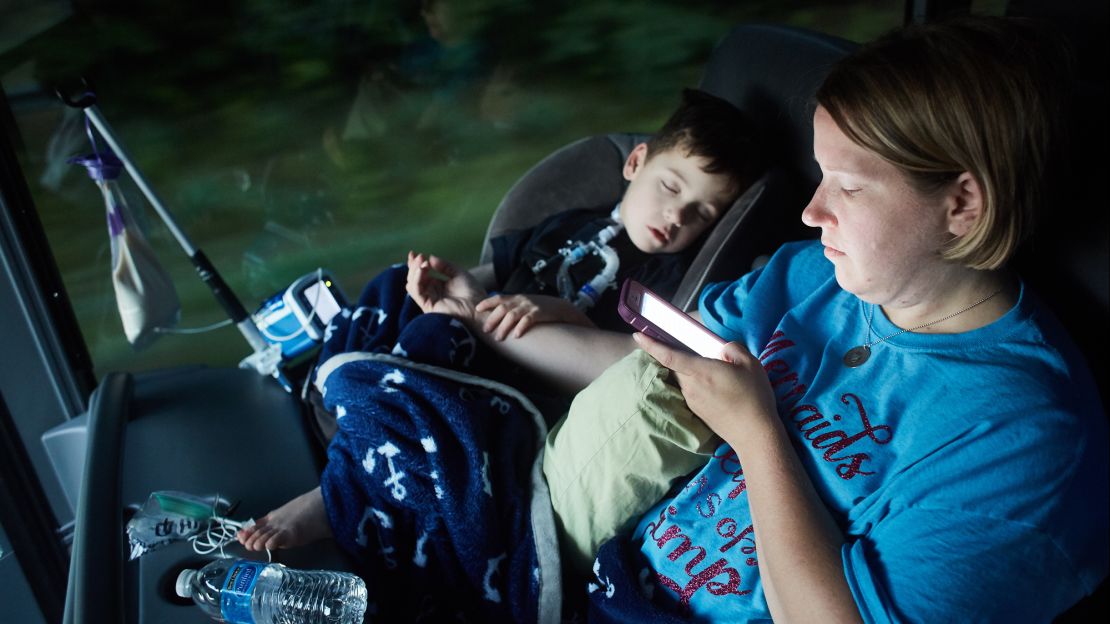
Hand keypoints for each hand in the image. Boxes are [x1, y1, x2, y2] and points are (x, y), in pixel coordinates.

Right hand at [405, 251, 485, 319]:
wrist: (478, 307)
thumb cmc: (472, 293)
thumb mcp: (458, 273)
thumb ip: (444, 266)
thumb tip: (430, 258)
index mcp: (437, 286)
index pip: (421, 274)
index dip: (416, 263)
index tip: (414, 253)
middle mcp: (431, 293)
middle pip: (414, 278)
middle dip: (414, 266)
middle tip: (420, 256)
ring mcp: (429, 300)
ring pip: (412, 285)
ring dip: (415, 271)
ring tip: (423, 263)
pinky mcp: (428, 306)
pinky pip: (417, 292)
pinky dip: (417, 280)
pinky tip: (422, 270)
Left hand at [475, 294, 593, 339]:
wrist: (560, 307)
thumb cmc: (539, 309)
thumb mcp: (524, 305)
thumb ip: (511, 308)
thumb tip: (495, 318)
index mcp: (516, 298)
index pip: (498, 298)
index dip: (487, 303)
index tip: (477, 309)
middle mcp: (521, 301)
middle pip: (502, 308)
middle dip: (492, 319)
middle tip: (485, 330)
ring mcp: (530, 306)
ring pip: (512, 315)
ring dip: (503, 327)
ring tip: (498, 338)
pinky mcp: (539, 313)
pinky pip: (528, 320)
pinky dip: (520, 328)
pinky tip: (516, 336)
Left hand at [633, 332, 777, 442]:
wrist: (754, 434)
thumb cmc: (753, 396)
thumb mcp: (749, 363)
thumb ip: (732, 348)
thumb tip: (722, 348)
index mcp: (700, 371)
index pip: (668, 355)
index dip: (651, 344)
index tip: (637, 335)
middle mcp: (690, 386)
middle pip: (675, 366)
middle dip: (678, 356)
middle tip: (696, 352)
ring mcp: (692, 401)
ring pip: (684, 379)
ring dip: (691, 372)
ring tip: (715, 373)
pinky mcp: (697, 412)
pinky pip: (691, 391)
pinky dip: (697, 385)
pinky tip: (718, 389)